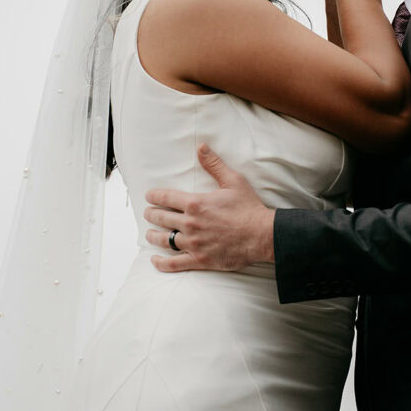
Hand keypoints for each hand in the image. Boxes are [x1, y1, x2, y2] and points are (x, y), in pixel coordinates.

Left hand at [144, 145, 275, 272]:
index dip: (154, 196)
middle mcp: (190, 224)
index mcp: (196, 203)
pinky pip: (174, 263)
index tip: (149, 196)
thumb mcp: (233, 181)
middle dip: (151, 214)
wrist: (261, 235)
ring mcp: (193, 243)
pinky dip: (161, 263)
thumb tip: (201, 147)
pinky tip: (155, 260)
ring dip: (153, 236)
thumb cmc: (248, 207)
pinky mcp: (199, 260)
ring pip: (164, 240)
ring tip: (149, 233)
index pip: (166, 198)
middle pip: (161, 219)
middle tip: (148, 213)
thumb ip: (214, 164)